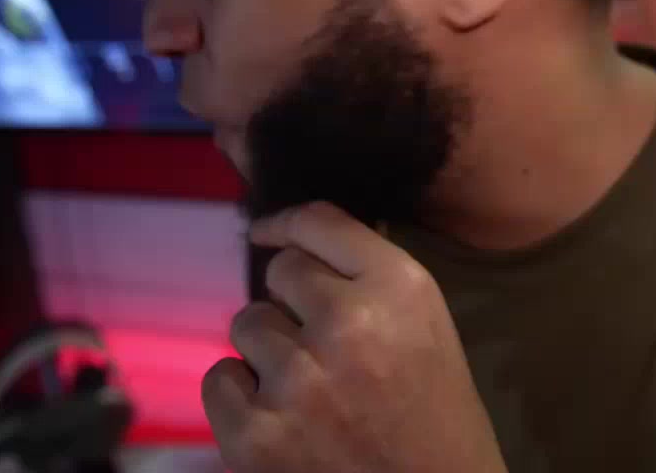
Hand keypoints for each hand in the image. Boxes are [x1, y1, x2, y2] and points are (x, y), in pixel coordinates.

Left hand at [203, 201, 507, 472]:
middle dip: (293, 301)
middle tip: (319, 342)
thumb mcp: (426, 324)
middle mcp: (349, 323)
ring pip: (246, 324)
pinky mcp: (256, 435)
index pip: (318, 221)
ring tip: (305, 385)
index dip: (285, 224)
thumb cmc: (436, 414)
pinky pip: (219, 379)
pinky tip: (279, 416)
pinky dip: (241, 396)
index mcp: (401, 289)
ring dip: (268, 349)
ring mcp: (297, 381)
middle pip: (280, 272)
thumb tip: (295, 242)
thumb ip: (371, 279)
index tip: (267, 233)